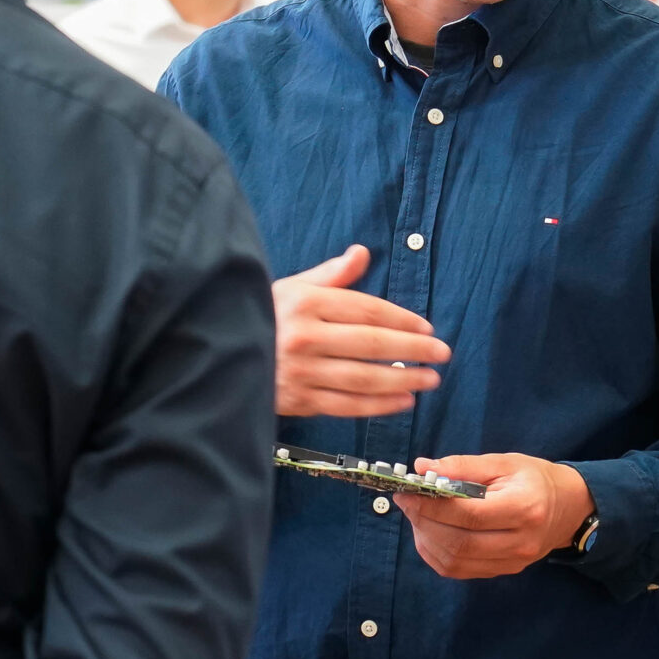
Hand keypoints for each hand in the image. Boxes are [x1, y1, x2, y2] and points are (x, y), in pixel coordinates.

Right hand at [274, 245, 449, 417]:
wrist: (217, 353)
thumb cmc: (263, 317)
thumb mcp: (291, 287)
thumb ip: (331, 274)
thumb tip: (362, 252)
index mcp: (305, 302)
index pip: (366, 310)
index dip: (402, 319)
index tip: (427, 327)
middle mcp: (303, 336)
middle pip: (371, 344)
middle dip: (413, 349)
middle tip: (441, 353)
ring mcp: (300, 371)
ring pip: (362, 379)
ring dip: (402, 380)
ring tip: (430, 380)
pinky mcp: (297, 400)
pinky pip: (346, 406)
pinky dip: (378, 406)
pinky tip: (402, 401)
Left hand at [400, 453, 592, 579]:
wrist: (570, 508)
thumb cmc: (536, 479)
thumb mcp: (504, 462)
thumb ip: (463, 465)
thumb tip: (422, 468)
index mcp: (524, 508)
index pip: (468, 514)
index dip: (432, 505)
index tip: (408, 492)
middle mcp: (520, 542)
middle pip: (459, 543)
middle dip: (423, 522)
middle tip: (407, 502)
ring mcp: (513, 562)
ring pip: (455, 562)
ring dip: (426, 539)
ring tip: (418, 516)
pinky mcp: (503, 571)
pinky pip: (460, 571)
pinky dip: (437, 554)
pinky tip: (430, 533)